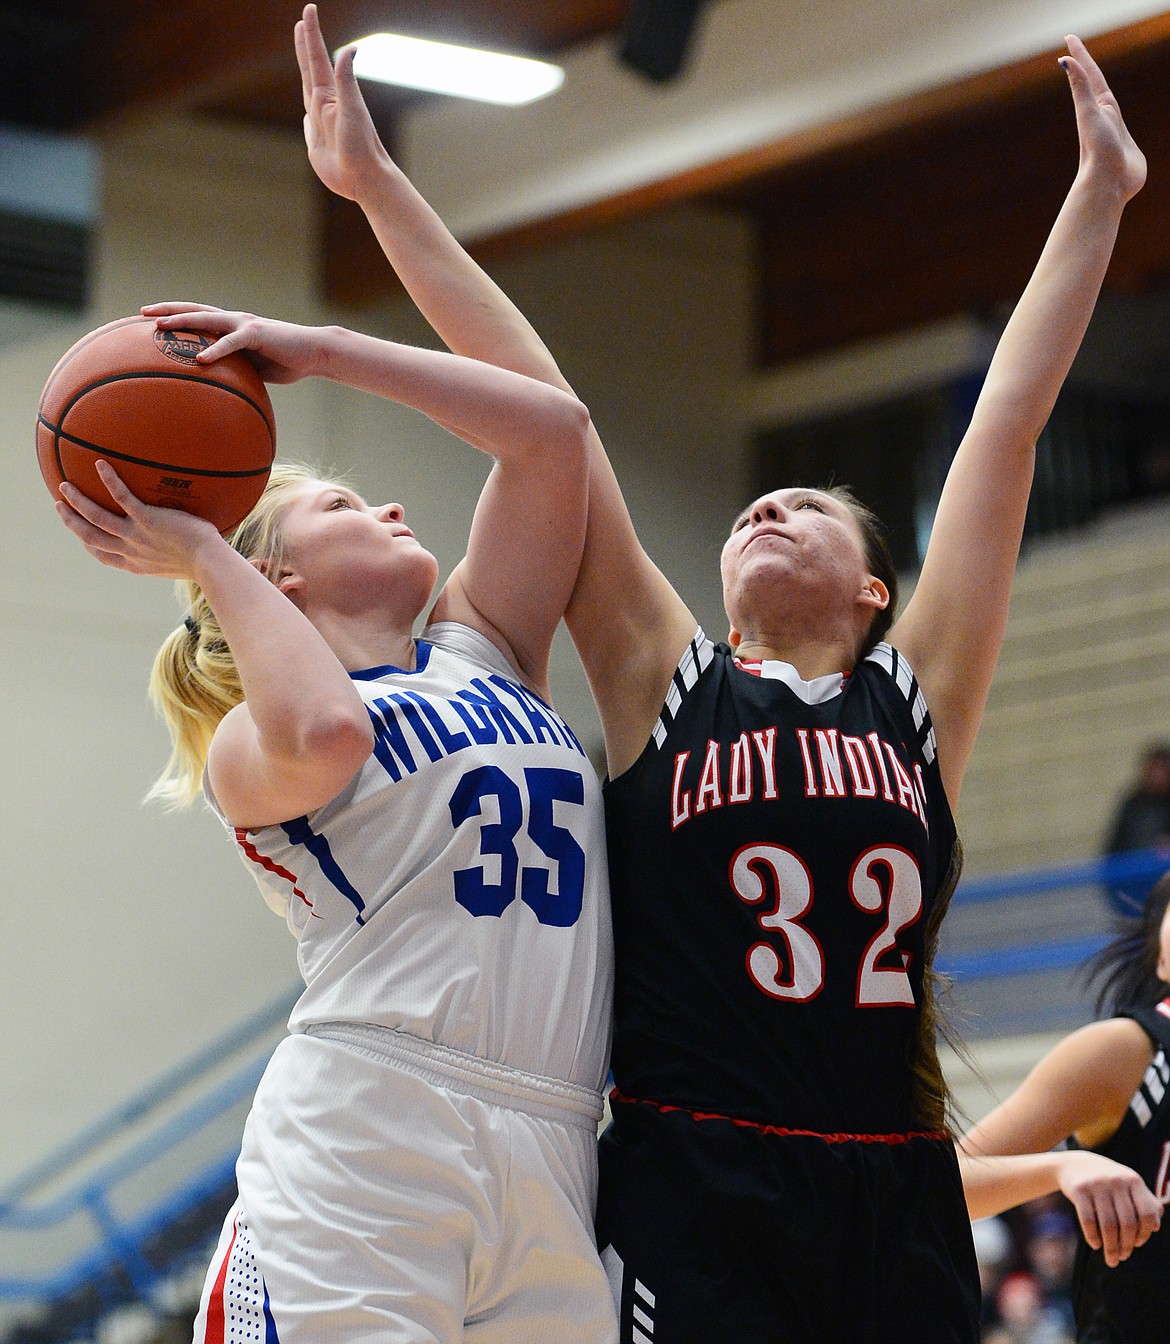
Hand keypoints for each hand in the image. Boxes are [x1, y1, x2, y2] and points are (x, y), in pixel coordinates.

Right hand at [55, 460, 223, 578]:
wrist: (210, 563)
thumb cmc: (203, 562)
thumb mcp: (178, 563)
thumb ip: (167, 553)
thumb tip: (175, 541)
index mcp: (136, 564)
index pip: (104, 555)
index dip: (88, 544)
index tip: (80, 536)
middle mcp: (131, 551)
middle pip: (90, 536)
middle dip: (71, 521)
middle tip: (59, 506)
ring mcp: (137, 535)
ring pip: (96, 517)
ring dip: (77, 501)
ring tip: (64, 485)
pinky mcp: (148, 519)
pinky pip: (122, 497)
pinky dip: (109, 480)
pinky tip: (100, 464)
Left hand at [141, 302, 325, 383]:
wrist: (314, 352)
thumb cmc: (286, 361)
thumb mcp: (254, 368)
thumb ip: (235, 371)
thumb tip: (217, 387)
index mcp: (231, 327)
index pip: (197, 317)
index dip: (174, 316)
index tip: (149, 319)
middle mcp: (234, 320)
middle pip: (194, 310)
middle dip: (167, 310)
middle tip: (142, 313)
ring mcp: (243, 324)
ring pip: (206, 319)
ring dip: (181, 321)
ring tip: (160, 326)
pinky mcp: (256, 334)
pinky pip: (231, 342)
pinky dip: (215, 350)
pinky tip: (200, 358)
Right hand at [295, 2, 392, 202]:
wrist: (365, 179)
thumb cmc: (361, 146)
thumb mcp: (353, 110)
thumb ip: (347, 80)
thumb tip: (351, 48)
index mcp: (331, 95)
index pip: (318, 58)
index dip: (312, 35)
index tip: (309, 11)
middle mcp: (325, 106)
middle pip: (311, 69)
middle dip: (306, 46)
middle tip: (302, 24)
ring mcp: (320, 124)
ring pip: (307, 91)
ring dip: (305, 72)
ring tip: (303, 61)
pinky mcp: (317, 143)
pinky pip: (308, 124)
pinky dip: (306, 113)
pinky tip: (308, 112)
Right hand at [1056, 1149, 1162, 1266]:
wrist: (1073, 1164)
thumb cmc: (1108, 1181)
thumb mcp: (1128, 1184)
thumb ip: (1146, 1202)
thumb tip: (1155, 1227)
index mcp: (1133, 1180)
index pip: (1147, 1214)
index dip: (1144, 1234)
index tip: (1137, 1244)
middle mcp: (1117, 1181)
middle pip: (1127, 1223)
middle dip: (1126, 1246)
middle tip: (1122, 1258)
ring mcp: (1097, 1184)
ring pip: (1108, 1225)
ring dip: (1111, 1248)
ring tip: (1111, 1260)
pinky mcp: (1079, 1189)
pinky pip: (1088, 1220)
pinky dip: (1093, 1237)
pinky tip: (1095, 1245)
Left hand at [1063, 35, 1146, 202]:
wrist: (1108, 185)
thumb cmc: (1098, 149)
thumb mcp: (1089, 113)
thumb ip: (1080, 86)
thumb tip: (1064, 60)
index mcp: (1097, 106)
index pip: (1087, 73)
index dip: (1080, 54)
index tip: (1069, 37)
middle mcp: (1104, 116)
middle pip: (1095, 85)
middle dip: (1087, 67)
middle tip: (1079, 51)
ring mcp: (1114, 131)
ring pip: (1108, 105)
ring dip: (1100, 94)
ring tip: (1095, 84)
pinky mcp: (1126, 147)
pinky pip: (1122, 127)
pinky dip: (1118, 121)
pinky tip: (1114, 122)